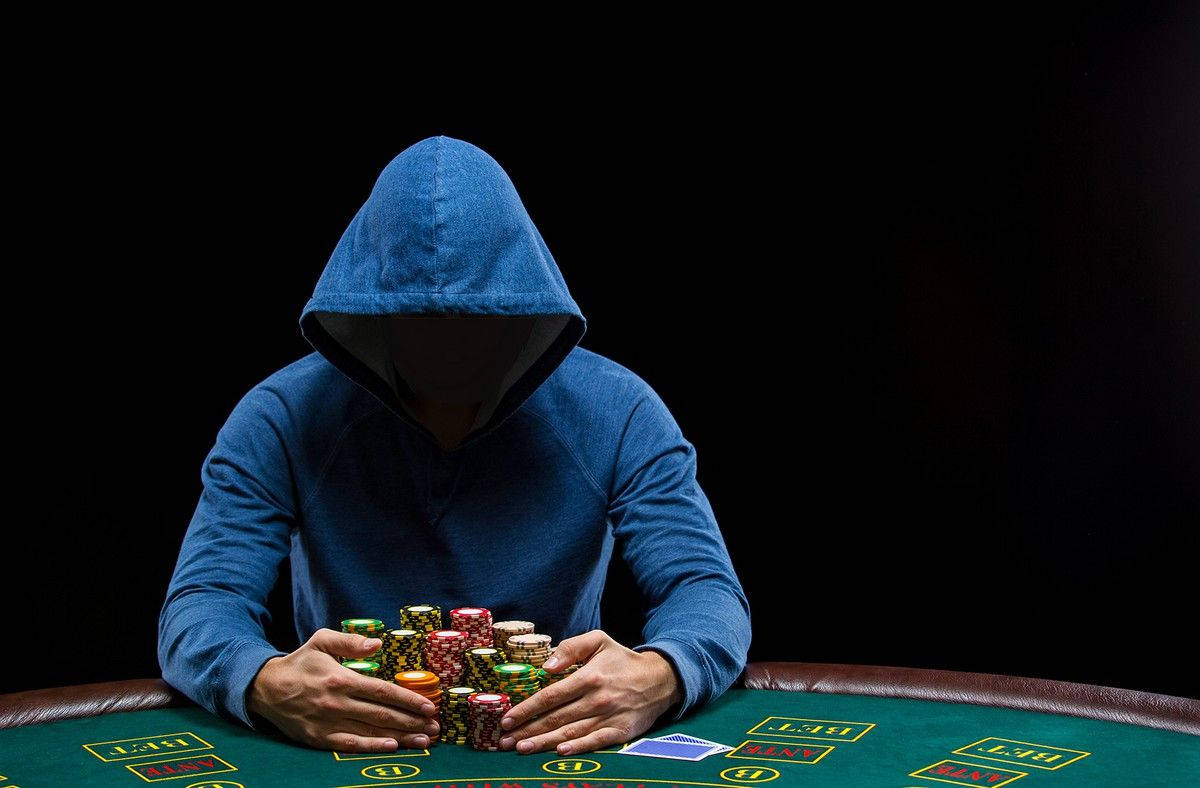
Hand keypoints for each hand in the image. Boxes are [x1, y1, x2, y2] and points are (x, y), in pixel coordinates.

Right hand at [246, 628, 440, 752]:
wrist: (265, 688)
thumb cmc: (300, 662)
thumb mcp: (322, 641)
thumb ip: (350, 641)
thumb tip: (378, 644)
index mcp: (341, 678)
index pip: (383, 691)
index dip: (408, 700)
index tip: (429, 706)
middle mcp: (337, 703)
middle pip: (382, 715)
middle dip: (412, 722)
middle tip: (436, 727)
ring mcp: (328, 723)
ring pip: (371, 732)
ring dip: (401, 738)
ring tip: (425, 740)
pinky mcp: (318, 738)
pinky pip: (350, 745)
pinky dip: (372, 748)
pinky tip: (392, 748)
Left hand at [497, 629, 682, 754]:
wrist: (660, 679)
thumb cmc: (622, 660)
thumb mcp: (599, 641)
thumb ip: (571, 647)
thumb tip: (547, 667)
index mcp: (589, 676)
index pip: (550, 695)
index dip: (527, 708)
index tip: (507, 718)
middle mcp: (597, 699)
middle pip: (556, 718)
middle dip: (527, 730)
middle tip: (503, 741)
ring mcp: (609, 717)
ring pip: (570, 733)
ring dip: (543, 742)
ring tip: (520, 748)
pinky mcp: (621, 732)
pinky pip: (595, 743)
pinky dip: (577, 749)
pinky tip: (559, 753)